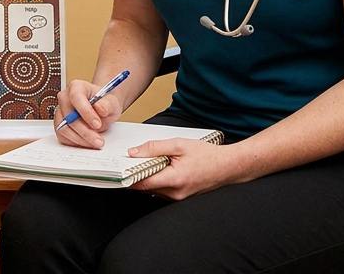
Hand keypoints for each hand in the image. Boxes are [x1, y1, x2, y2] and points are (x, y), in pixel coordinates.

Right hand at [54, 78, 123, 148]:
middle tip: (99, 140)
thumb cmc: (104, 104)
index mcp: (76, 87)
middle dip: (85, 131)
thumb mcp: (111, 102)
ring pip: (64, 128)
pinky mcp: (59, 125)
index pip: (76, 98)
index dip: (86, 112)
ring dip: (81, 139)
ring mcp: (60, 112)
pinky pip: (63, 137)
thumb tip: (100, 109)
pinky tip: (87, 143)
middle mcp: (65, 98)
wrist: (101, 110)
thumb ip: (107, 105)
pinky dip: (75, 142)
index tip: (97, 124)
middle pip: (68, 116)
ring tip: (95, 143)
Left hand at [128, 139, 242, 199]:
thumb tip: (134, 153)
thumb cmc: (207, 155)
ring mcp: (178, 198)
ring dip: (145, 178)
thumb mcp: (179, 144)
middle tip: (124, 163)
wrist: (228, 167)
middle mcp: (175, 193)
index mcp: (175, 180)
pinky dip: (154, 180)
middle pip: (145, 187)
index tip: (115, 170)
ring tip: (141, 163)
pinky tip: (155, 169)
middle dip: (134, 175)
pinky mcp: (180, 197)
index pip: (142, 183)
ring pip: (152, 190)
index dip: (126, 177)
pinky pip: (160, 190)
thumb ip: (155, 148)